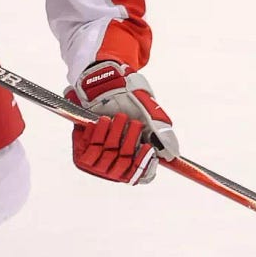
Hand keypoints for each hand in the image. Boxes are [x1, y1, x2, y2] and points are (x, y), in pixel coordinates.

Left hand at [66, 61, 178, 183]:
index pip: (143, 174)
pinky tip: (102, 120)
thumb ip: (162, 132)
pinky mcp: (83, 148)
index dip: (145, 166)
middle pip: (125, 165)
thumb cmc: (129, 96)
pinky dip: (98, 134)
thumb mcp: (150, 111)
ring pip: (108, 157)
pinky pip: (90, 152)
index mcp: (136, 152)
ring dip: (115, 135)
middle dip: (130, 142)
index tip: (149, 150)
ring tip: (118, 117)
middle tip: (134, 123)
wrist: (104, 81)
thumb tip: (173, 154)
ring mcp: (100, 154)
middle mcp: (118, 157)